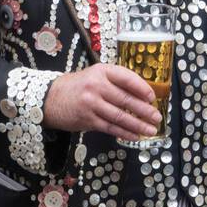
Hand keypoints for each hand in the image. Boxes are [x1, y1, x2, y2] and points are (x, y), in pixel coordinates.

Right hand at [43, 63, 161, 138]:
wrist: (50, 98)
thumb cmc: (77, 87)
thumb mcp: (95, 76)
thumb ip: (115, 82)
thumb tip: (141, 95)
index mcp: (102, 71)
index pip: (127, 78)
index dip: (142, 88)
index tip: (153, 97)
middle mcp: (97, 86)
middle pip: (126, 99)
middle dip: (145, 110)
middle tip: (157, 117)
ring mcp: (91, 104)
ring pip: (120, 116)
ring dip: (138, 125)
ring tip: (151, 129)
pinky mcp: (88, 119)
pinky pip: (111, 128)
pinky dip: (125, 133)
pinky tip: (135, 135)